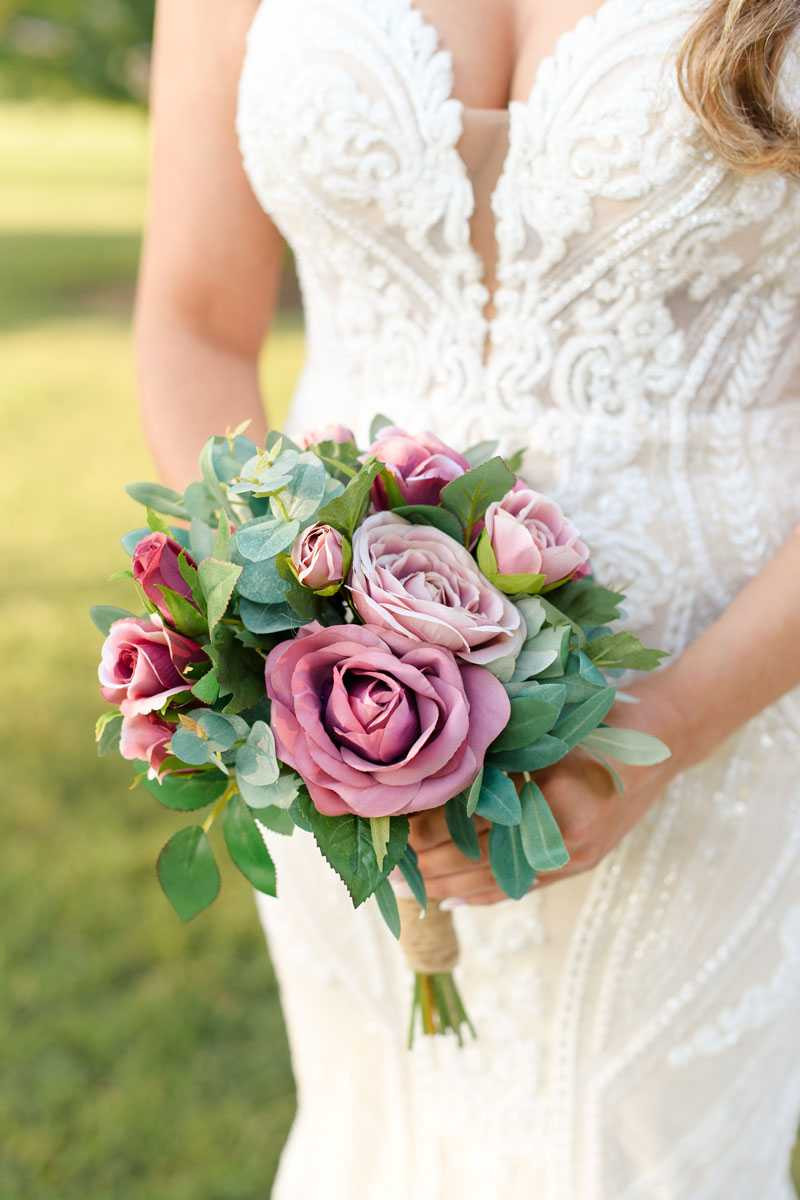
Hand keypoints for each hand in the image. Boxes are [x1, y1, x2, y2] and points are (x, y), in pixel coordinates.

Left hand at [406, 672, 688, 906]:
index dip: (431, 830)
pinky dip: (485, 893)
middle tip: (388, 868)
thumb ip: (499, 754)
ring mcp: (575, 856)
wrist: (664, 740)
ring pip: (499, 880)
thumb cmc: (601, 721)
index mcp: (554, 795)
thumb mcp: (547, 728)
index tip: (393, 829)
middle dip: (431, 866)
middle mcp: (566, 835)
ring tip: (409, 888)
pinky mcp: (580, 864)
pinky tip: (452, 897)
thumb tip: (433, 778)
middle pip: (481, 859)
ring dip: (451, 886)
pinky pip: (523, 886)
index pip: (475, 823)